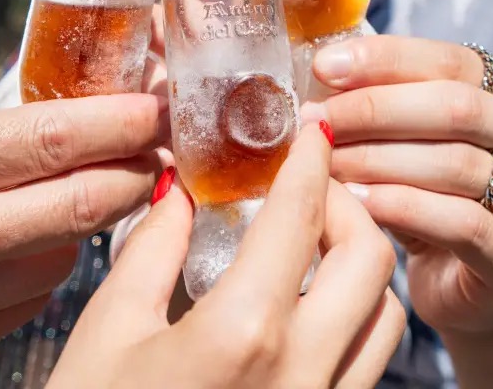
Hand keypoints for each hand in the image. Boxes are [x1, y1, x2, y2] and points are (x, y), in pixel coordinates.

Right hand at [48, 123, 405, 388]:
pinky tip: (308, 306)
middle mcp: (301, 374)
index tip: (312, 129)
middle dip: (349, 206)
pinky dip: (357, 317)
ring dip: (362, 265)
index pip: (301, 217)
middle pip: (371, 259)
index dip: (311, 160)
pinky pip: (368, 366)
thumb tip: (177, 189)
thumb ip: (151, 250)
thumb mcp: (107, 334)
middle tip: (307, 189)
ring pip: (385, 316)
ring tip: (313, 243)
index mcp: (243, 333)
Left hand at [308, 36, 492, 337]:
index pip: (454, 61)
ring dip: (380, 159)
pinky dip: (403, 207)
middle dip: (377, 109)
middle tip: (319, 120)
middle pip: (459, 108)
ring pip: (458, 165)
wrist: (466, 290)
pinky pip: (463, 225)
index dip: (385, 60)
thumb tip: (325, 68)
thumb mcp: (414, 139)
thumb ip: (388, 100)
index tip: (323, 67)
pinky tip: (358, 202)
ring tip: (326, 162)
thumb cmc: (433, 197)